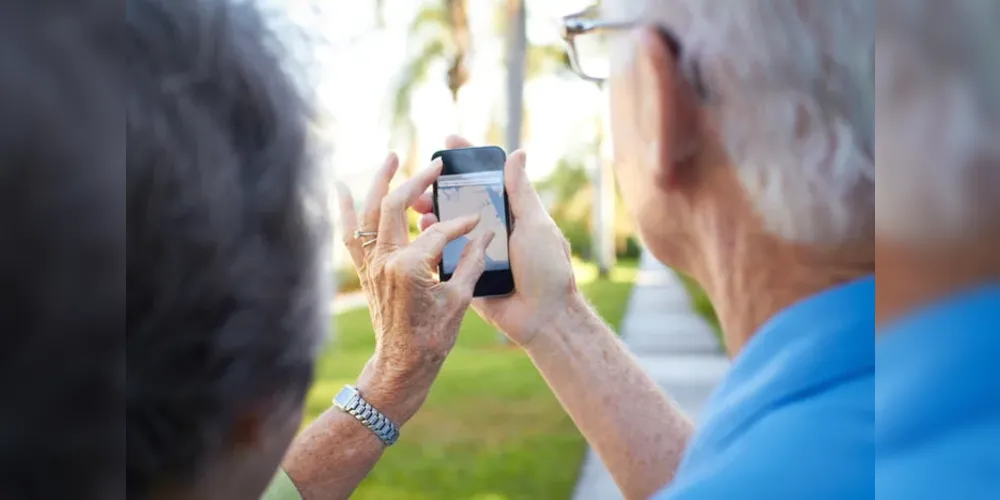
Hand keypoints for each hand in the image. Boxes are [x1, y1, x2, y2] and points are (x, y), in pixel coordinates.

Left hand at [336, 153, 493, 423]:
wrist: (402, 364)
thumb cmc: (433, 337)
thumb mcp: (460, 299)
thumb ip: (472, 261)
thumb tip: (486, 232)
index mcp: (410, 268)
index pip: (439, 232)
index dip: (462, 224)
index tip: (479, 220)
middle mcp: (384, 261)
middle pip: (394, 206)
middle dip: (416, 182)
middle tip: (436, 166)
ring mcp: (371, 264)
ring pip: (368, 212)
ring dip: (379, 182)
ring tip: (391, 156)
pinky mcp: (366, 270)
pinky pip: (350, 234)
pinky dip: (345, 209)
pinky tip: (341, 187)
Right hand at [412, 136, 579, 347]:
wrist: (543, 317)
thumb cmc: (547, 269)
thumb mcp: (535, 224)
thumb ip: (521, 192)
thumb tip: (517, 152)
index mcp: (513, 214)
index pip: (488, 179)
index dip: (469, 159)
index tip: (449, 141)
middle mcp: (494, 230)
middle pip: (462, 202)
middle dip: (440, 189)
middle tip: (421, 181)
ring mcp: (479, 252)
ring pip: (450, 228)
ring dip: (432, 215)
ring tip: (418, 208)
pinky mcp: (467, 275)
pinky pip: (446, 257)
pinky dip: (431, 244)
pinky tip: (420, 234)